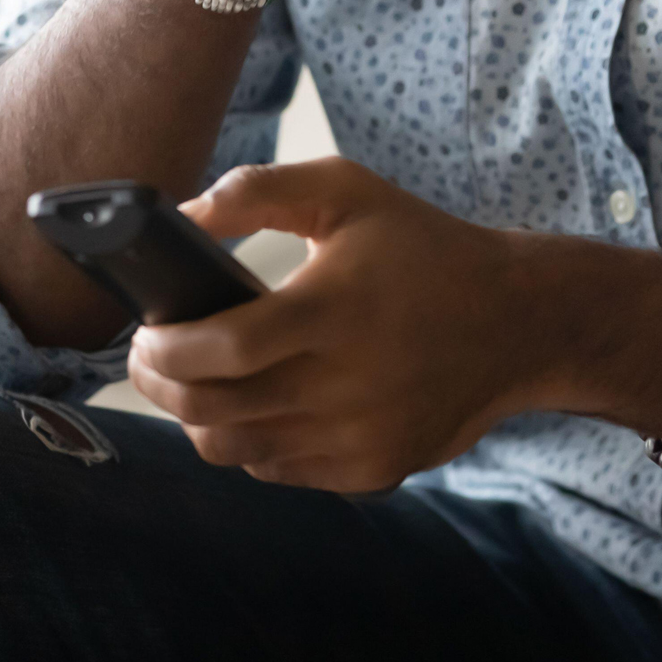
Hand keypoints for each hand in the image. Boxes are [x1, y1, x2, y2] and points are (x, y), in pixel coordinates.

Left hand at [124, 159, 569, 492]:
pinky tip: (256, 403)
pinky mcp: (369, 470)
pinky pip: (278, 470)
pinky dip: (250, 442)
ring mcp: (357, 437)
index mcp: (334, 310)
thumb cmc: (423, 248)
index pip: (223, 351)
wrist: (516, 323)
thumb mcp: (348, 191)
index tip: (145, 331)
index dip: (166, 350)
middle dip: (160, 386)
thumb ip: (259, 191)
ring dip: (198, 418)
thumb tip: (181, 217)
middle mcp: (345, 384)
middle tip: (151, 357)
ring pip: (236, 451)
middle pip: (215, 411)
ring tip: (194, 381)